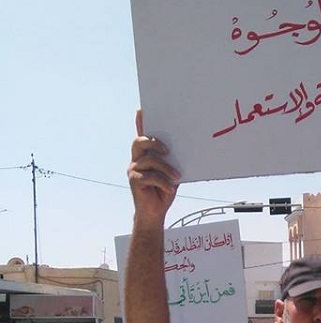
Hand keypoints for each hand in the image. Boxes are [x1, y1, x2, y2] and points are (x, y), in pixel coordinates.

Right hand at [128, 109, 180, 223]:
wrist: (155, 212)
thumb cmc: (165, 190)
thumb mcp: (172, 173)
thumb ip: (173, 161)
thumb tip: (183, 149)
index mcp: (146, 155)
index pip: (142, 135)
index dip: (140, 122)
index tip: (141, 110)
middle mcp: (137, 159)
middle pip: (140, 142)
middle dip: (154, 142)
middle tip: (167, 150)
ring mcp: (134, 169)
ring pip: (149, 160)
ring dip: (166, 168)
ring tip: (176, 177)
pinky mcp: (134, 180)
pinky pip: (150, 176)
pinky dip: (163, 182)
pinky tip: (170, 188)